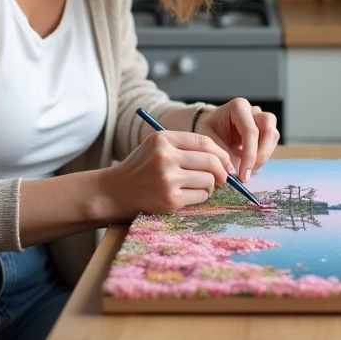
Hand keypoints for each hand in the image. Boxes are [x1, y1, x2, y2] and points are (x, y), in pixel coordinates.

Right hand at [102, 130, 233, 219]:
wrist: (114, 192)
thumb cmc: (140, 169)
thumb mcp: (156, 147)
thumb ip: (185, 147)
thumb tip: (223, 159)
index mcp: (163, 139)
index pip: (204, 142)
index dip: (221, 153)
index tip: (226, 162)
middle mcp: (165, 157)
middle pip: (211, 161)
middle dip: (222, 172)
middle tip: (222, 178)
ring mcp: (168, 179)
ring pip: (208, 180)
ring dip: (210, 185)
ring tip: (198, 186)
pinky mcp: (170, 200)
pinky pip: (201, 196)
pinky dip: (201, 196)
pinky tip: (188, 195)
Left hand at [194, 98, 279, 183]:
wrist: (210, 126)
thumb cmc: (209, 129)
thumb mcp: (209, 141)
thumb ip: (222, 155)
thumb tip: (235, 173)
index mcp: (239, 107)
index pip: (251, 130)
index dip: (250, 154)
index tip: (243, 174)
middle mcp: (254, 111)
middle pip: (269, 131)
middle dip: (260, 155)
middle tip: (248, 173)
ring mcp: (262, 119)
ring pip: (273, 137)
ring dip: (263, 157)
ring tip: (247, 172)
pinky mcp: (265, 130)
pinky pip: (270, 144)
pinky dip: (262, 158)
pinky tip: (249, 167)